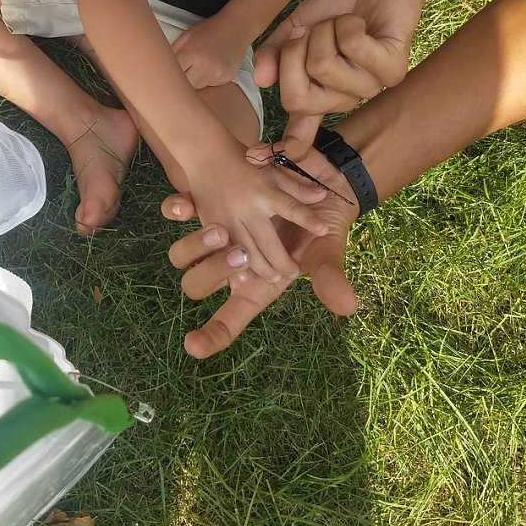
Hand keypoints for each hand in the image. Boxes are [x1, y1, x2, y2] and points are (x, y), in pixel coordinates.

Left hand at [162, 147, 358, 357]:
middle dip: (212, 271)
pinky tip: (186, 205)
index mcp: (255, 286)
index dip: (210, 336)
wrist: (313, 179)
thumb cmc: (323, 225)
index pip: (228, 320)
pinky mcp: (209, 206)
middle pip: (196, 284)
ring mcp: (215, 239)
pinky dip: (177, 211)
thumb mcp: (327, 251)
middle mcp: (230, 266)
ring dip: (196, 245)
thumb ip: (329, 277)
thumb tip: (348, 306)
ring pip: (181, 255)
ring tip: (221, 230)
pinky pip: (178, 213)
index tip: (192, 346)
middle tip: (240, 254)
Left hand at [172, 14, 247, 88]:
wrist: (236, 28)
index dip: (169, 75)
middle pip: (185, 85)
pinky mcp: (226, 79)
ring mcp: (217, 75)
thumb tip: (160, 68)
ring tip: (199, 65)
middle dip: (182, 79)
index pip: (173, 74)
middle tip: (184, 69)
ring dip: (194, 80)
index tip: (166, 75)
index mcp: (191, 53)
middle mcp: (205, 66)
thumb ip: (172, 53)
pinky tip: (211, 67)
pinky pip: (210, 86)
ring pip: (197, 87)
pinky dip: (207, 80)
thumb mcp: (185, 37)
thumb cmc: (208, 31)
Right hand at [188, 145, 328, 281]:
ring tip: (275, 278)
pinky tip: (243, 276)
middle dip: (283, 263)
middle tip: (293, 274)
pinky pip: (225, 251)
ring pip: (248, 253)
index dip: (308, 219)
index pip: (292, 207)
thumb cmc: (245, 165)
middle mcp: (249, 207)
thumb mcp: (273, 170)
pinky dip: (235, 266)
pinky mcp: (212, 226)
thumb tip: (322, 196)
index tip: (324, 230)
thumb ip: (297, 187)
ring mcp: (229, 219)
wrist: (207, 157)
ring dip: (263, 269)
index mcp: (266, 191)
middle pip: (269, 243)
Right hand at [254, 0, 424, 153]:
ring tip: (342, 24)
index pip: (302, 129)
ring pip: (324, 66)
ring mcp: (370, 87)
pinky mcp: (394, 69)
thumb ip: (275, 53)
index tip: (270, 162)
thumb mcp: (295, 29)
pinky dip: (347, 24)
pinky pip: (352, 47)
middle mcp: (344, 99)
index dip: (290, 144)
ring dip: (326, 31)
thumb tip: (260, 79)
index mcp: (320, 95)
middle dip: (294, 53)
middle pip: (298, 97)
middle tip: (311, 32)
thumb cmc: (337, 9)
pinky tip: (360, 23)